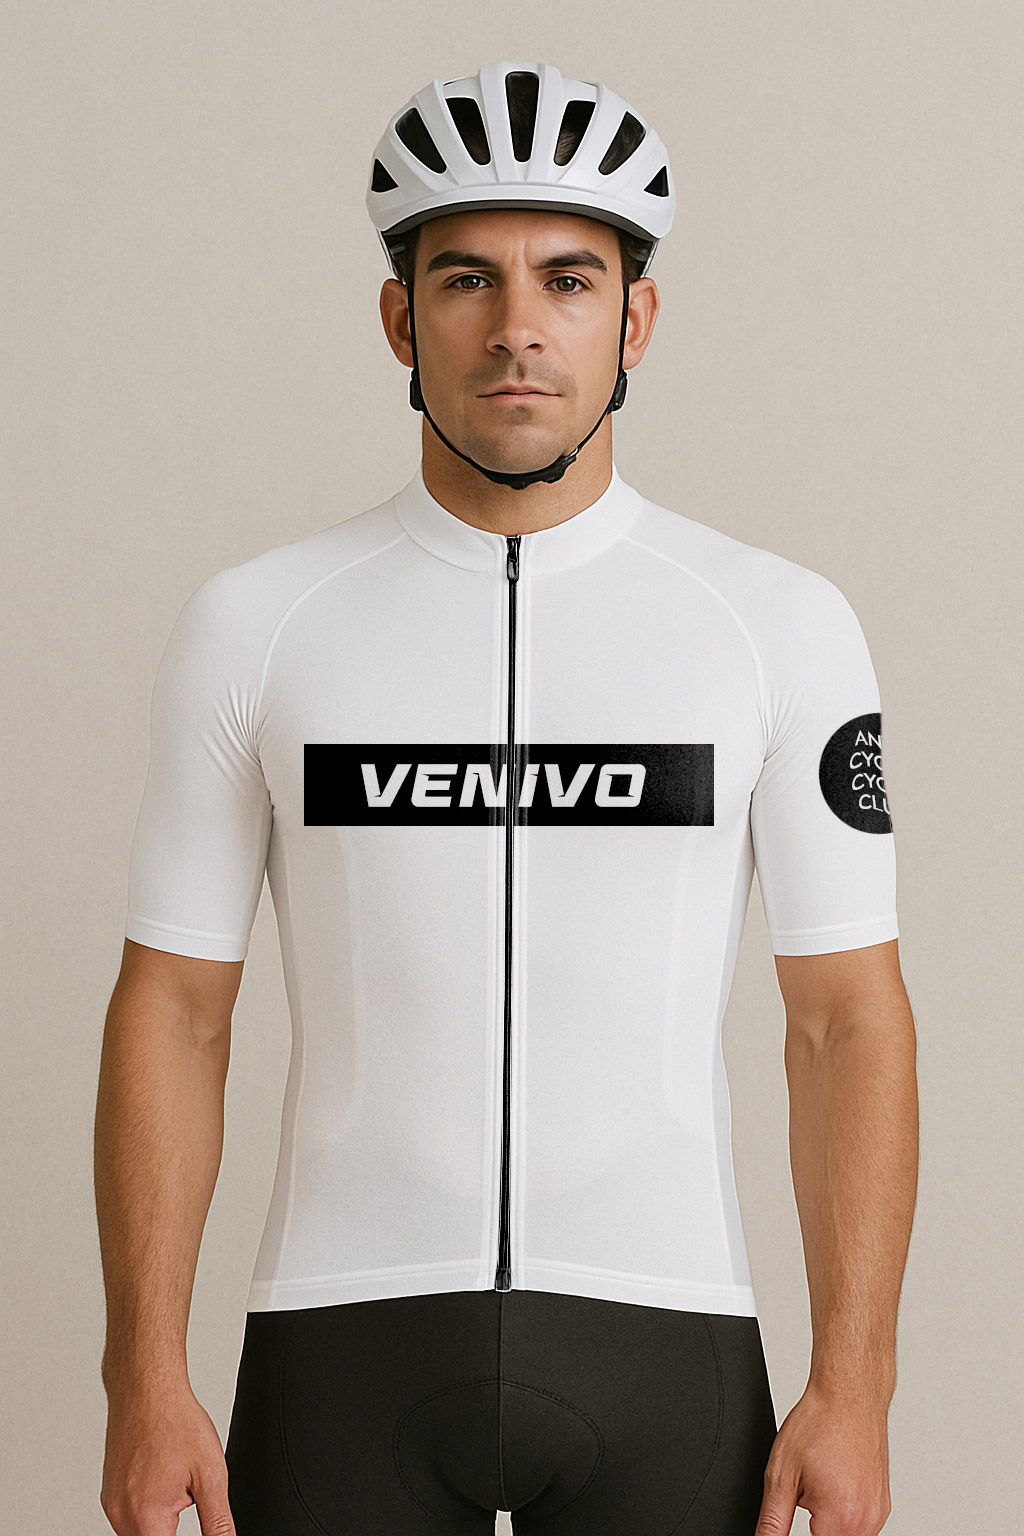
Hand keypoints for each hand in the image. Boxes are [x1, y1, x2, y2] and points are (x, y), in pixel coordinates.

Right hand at [100, 1381, 234, 1534]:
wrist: (146, 1390)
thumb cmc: (175, 1422)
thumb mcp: (211, 1475)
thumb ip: (217, 1521)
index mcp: (147, 1519)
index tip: (191, 1510)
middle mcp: (121, 1516)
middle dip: (173, 1530)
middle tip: (186, 1494)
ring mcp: (112, 1504)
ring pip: (139, 1531)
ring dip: (160, 1522)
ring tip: (175, 1480)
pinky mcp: (109, 1494)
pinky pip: (128, 1515)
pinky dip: (147, 1507)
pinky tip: (161, 1477)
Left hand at [755, 1380, 891, 1534]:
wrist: (849, 1395)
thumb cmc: (819, 1424)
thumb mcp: (781, 1475)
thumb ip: (772, 1522)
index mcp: (841, 1520)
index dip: (795, 1531)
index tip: (798, 1504)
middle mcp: (867, 1522)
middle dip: (813, 1525)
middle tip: (806, 1488)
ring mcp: (879, 1513)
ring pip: (847, 1534)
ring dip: (828, 1520)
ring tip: (820, 1480)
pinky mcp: (883, 1504)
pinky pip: (860, 1522)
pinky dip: (843, 1510)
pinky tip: (834, 1480)